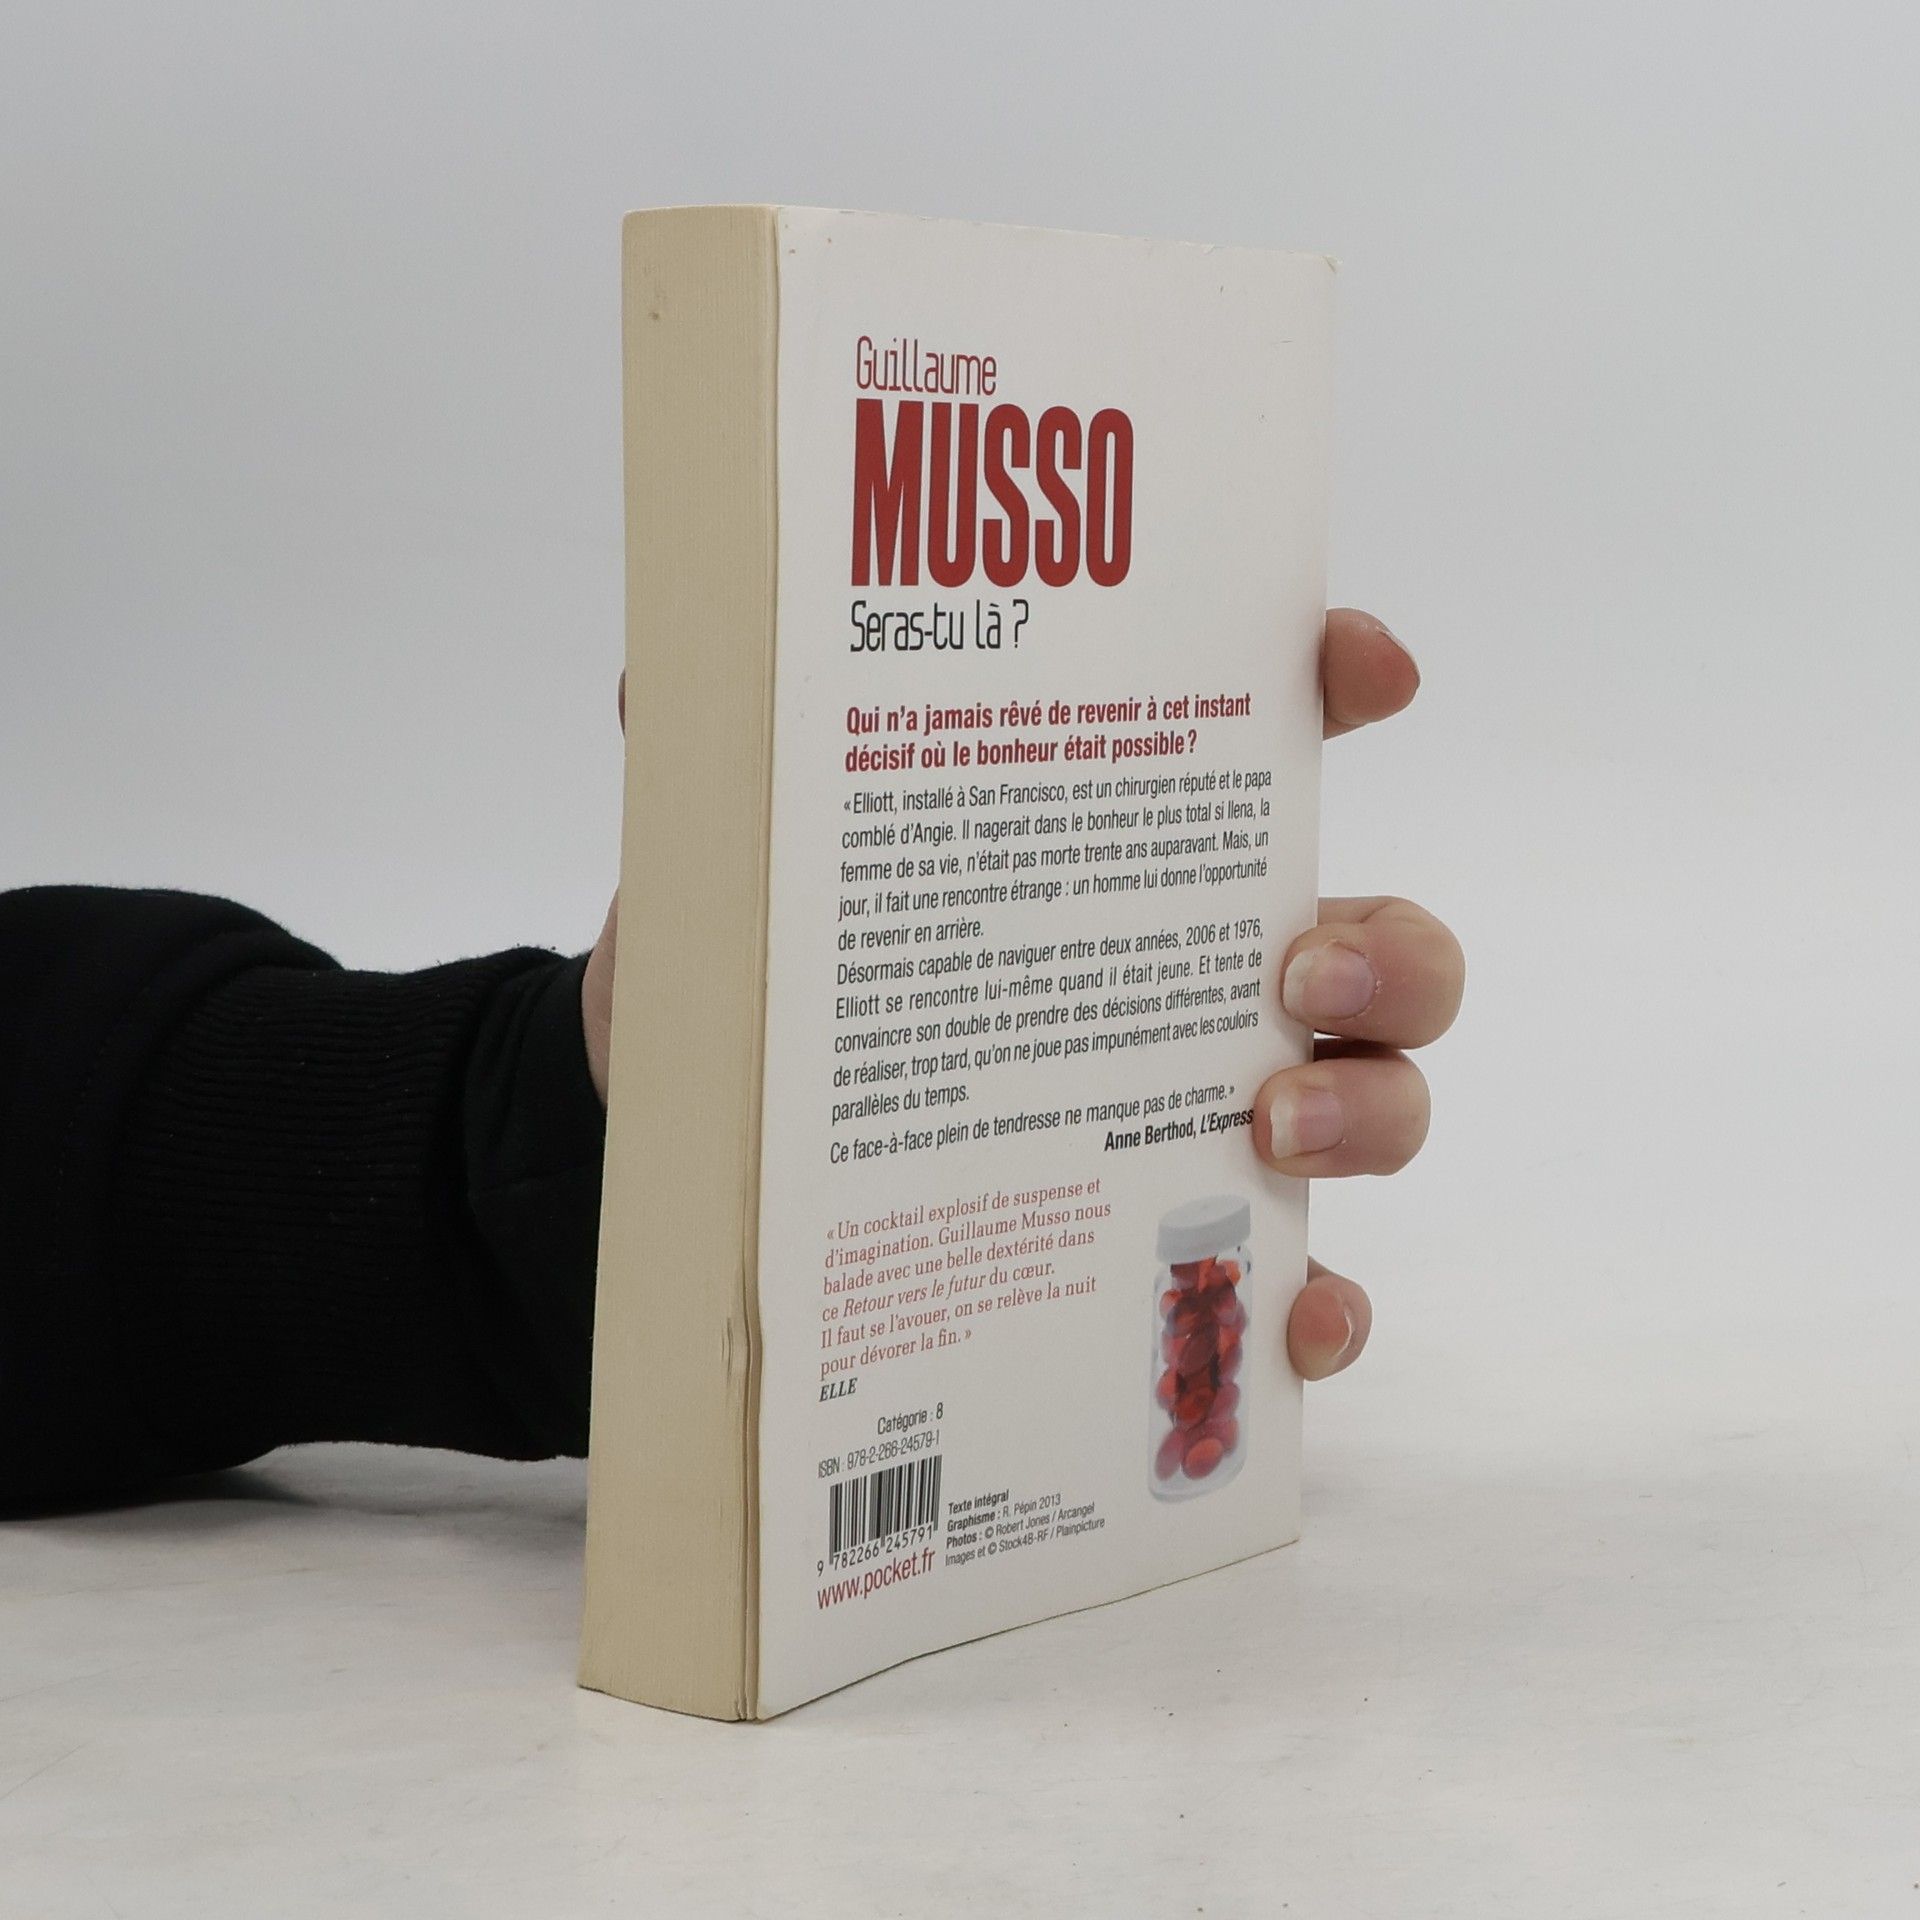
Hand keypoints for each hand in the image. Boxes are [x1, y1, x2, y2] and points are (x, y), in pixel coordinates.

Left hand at [581, 610, 1463, 1384]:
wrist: (688, 1151)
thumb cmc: (750, 984)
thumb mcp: (736, 867)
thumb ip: (718, 764)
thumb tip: (657, 680)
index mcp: (1113, 855)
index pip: (1264, 742)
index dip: (1342, 685)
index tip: (1364, 671)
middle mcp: (1187, 980)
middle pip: (1382, 949)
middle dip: (1388, 950)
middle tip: (1294, 971)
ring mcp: (1195, 1119)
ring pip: (1376, 1105)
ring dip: (1370, 1111)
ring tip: (1267, 1129)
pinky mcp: (1164, 1250)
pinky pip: (1289, 1286)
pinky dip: (1317, 1307)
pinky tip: (1292, 1318)